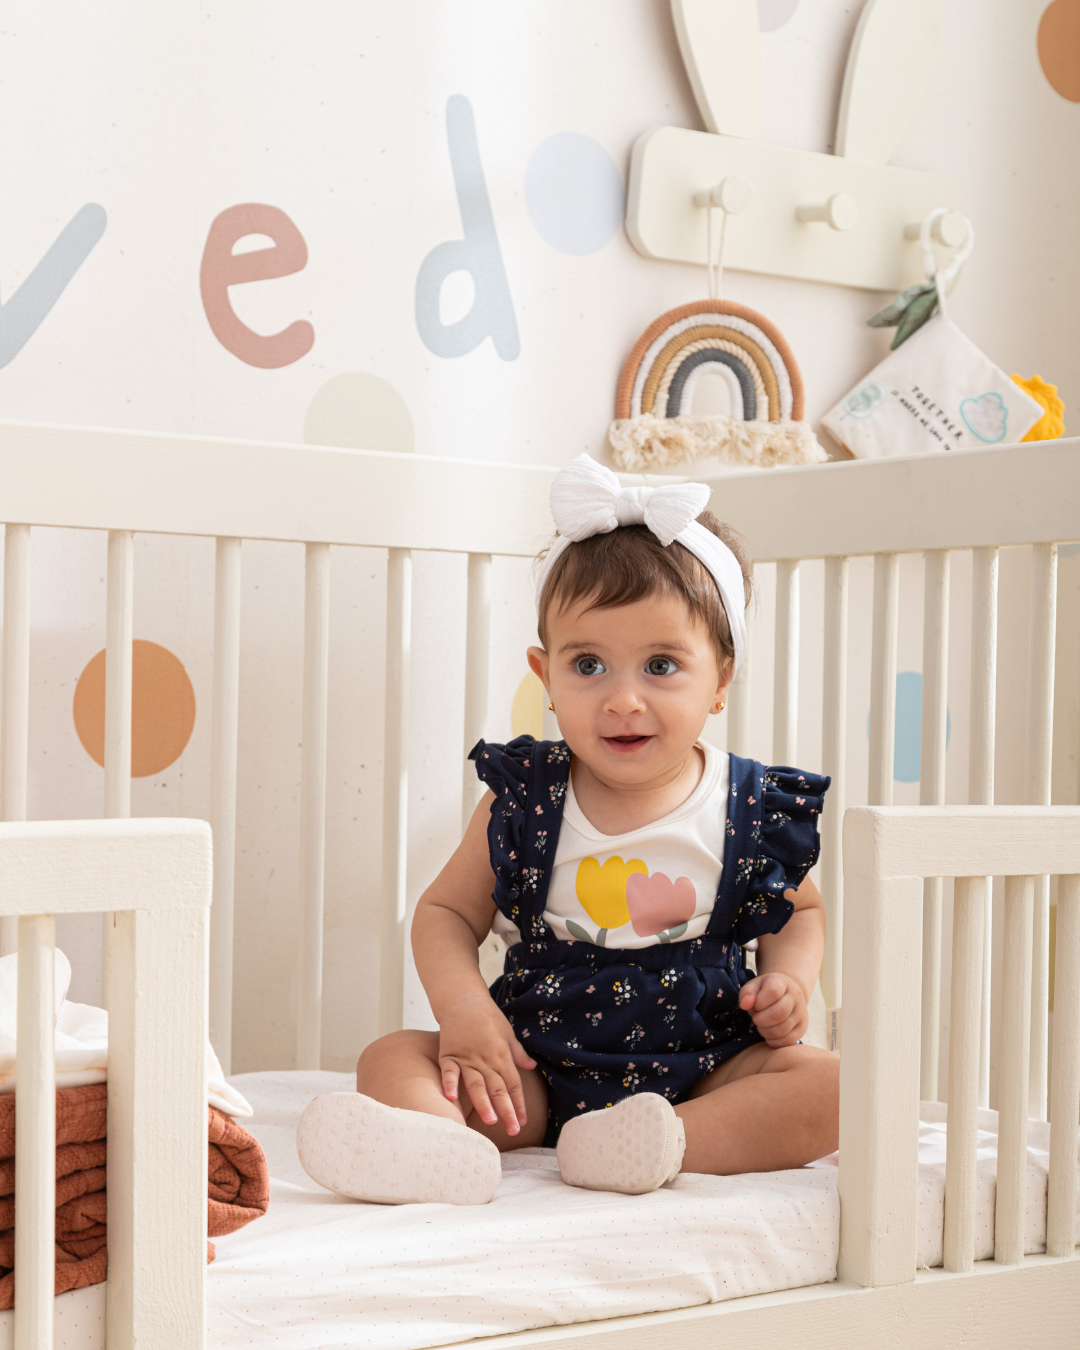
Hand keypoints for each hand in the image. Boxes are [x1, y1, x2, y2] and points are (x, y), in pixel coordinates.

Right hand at [437, 992, 536, 1135]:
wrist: (464, 1000)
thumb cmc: (488, 1017)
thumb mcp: (508, 1033)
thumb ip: (518, 1053)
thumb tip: (532, 1066)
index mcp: (502, 1056)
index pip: (513, 1084)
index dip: (519, 1104)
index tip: (523, 1122)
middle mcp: (486, 1060)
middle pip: (498, 1089)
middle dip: (506, 1112)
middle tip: (513, 1131)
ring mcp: (467, 1058)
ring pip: (476, 1084)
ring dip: (483, 1103)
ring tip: (490, 1121)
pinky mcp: (449, 1055)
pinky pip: (449, 1071)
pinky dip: (450, 1083)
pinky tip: (450, 1098)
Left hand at [738, 972, 807, 1047]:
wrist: (786, 995)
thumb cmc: (765, 991)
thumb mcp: (754, 986)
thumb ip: (747, 993)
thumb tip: (744, 1005)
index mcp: (782, 983)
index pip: (773, 991)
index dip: (759, 1002)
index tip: (755, 1006)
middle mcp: (796, 997)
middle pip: (778, 1013)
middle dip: (760, 1020)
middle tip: (755, 1018)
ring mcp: (801, 1013)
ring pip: (782, 1029)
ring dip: (765, 1032)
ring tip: (761, 1026)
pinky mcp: (802, 1028)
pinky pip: (788, 1040)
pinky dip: (774, 1041)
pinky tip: (768, 1034)